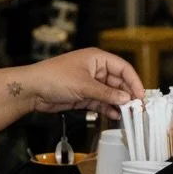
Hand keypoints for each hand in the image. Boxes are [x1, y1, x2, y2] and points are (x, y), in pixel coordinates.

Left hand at [24, 47, 143, 117]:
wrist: (32, 90)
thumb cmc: (53, 77)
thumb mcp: (84, 85)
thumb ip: (106, 93)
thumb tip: (125, 98)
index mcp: (97, 58)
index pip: (123, 68)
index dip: (133, 81)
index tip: (140, 95)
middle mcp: (95, 69)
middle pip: (118, 82)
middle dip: (127, 94)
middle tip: (136, 107)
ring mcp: (89, 83)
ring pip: (110, 94)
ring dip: (118, 103)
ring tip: (127, 114)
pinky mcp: (83, 95)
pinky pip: (101, 102)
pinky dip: (108, 108)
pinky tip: (114, 115)